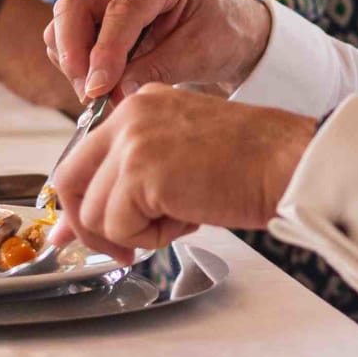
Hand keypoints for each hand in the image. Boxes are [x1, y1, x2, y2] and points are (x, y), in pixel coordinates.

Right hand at [45, 0, 272, 100]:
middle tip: (90, 97)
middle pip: (75, 6)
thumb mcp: (197, 53)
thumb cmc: (220, 32)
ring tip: (102, 95)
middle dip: (74, 55)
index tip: (97, 90)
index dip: (105, 53)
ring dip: (73, 63)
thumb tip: (111, 93)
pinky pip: (66, 34)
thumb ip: (154, 70)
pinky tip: (103, 81)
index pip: (120, 11)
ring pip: (64, 22)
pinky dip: (76, 62)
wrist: (227, 26)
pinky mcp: (94, 5)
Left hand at [49, 86, 318, 259]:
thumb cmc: (251, 165)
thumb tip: (81, 224)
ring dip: (133, 234)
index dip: (77, 202)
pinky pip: (119, 227)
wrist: (288, 162)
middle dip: (87, 226)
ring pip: (94, 213)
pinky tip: (187, 221)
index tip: (75, 231)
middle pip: (69, 181)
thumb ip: (132, 180)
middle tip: (120, 250)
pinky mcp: (141, 172)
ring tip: (179, 221)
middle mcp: (128, 116)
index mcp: (139, 106)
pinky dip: (150, 239)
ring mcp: (132, 142)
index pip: (83, 157)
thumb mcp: (180, 157)